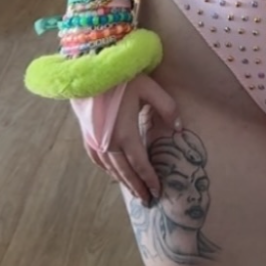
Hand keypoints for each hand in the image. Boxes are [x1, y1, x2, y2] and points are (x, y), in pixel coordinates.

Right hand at [72, 71, 179, 203]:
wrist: (88, 64)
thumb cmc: (122, 76)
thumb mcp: (150, 88)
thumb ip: (167, 109)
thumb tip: (179, 129)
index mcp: (125, 134)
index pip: (140, 164)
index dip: (150, 179)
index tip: (158, 191)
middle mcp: (107, 142)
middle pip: (124, 171)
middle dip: (136, 187)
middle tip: (147, 200)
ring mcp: (94, 139)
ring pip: (109, 168)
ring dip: (121, 181)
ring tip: (133, 190)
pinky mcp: (85, 133)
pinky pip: (96, 159)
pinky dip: (106, 169)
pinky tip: (112, 173)